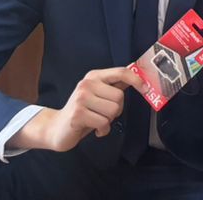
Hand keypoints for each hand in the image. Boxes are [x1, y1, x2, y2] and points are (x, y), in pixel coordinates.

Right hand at [13, 67, 131, 152]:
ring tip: (97, 120)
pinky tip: (94, 129)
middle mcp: (87, 84)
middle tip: (104, 114)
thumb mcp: (99, 95)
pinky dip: (103, 130)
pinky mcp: (78, 114)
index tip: (146, 88)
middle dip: (117, 109)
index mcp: (94, 76)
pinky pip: (104, 123)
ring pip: (113, 110)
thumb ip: (115, 85)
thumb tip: (137, 74)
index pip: (121, 72)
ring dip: (109, 120)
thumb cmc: (82, 112)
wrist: (56, 127)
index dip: (136, 79)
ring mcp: (81, 99)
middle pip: (120, 96)